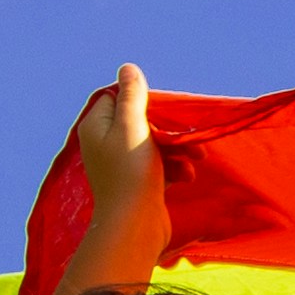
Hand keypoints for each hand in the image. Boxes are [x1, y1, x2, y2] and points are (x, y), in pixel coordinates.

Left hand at [64, 66, 172, 294]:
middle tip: (189, 136)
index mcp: (96, 127)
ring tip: (198, 158)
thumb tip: (128, 68)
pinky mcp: (135, 185)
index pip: (115, 98)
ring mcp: (119, 166)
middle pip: (138, 121)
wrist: (134, 226)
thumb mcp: (132, 127)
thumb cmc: (131, 173)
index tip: (162, 109)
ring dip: (177, 150)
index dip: (141, 100)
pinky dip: (174, 169)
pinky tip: (188, 177)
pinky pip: (157, 167)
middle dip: (167, 128)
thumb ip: (132, 96)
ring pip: (152, 145)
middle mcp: (103, 144)